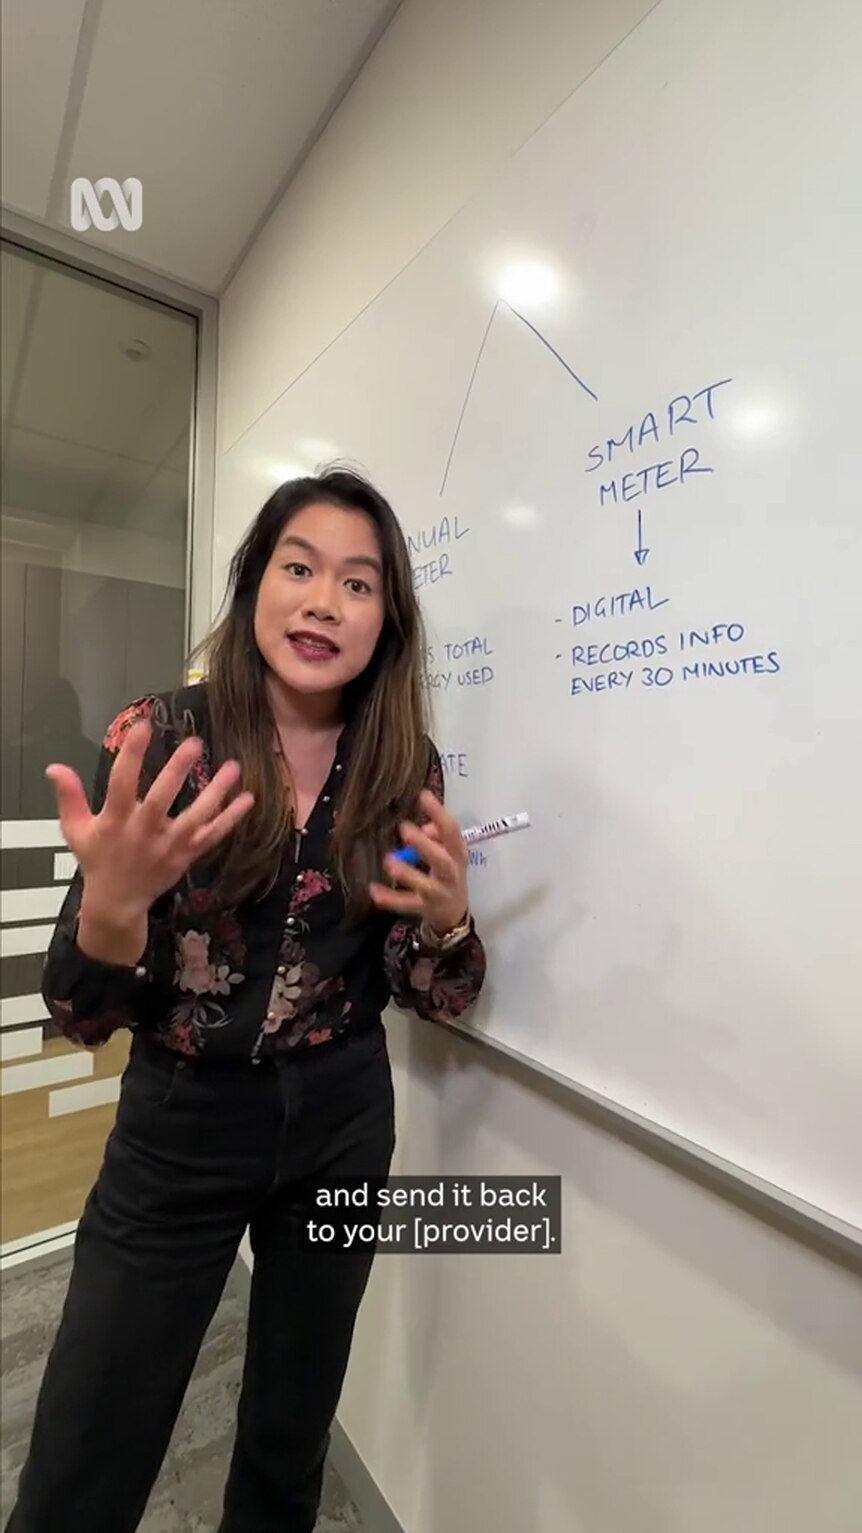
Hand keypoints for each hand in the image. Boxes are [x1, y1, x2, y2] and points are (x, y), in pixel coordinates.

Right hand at [47, 721, 253, 927]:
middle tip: (194, 743)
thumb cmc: (97, 860)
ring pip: (195, 817)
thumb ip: (69, 797)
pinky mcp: (187, 855)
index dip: (131, 755)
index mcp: (114, 822)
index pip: (121, 784)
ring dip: (215, 792)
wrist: (117, 904)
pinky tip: (247, 798)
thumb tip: (55, 767)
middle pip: (162, 799)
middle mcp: (143, 833)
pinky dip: (231, 819)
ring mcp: (169, 846)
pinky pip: (212, 836)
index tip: (143, 726)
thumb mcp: (76, 830)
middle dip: (177, 772)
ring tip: (232, 766)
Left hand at [370, 790, 468, 935]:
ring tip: (389, 861)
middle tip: (405, 828)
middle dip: (424, 845)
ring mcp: (438, 893)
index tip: (423, 795)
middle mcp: (451, 873)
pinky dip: (390, 899)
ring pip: (425, 885)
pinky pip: (406, 904)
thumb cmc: (448, 873)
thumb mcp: (449, 853)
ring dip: (408, 873)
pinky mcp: (424, 908)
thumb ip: (438, 836)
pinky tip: (373, 890)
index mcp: (457, 854)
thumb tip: (426, 827)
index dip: (439, 813)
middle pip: (441, 860)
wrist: (454, 913)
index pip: (452, 831)